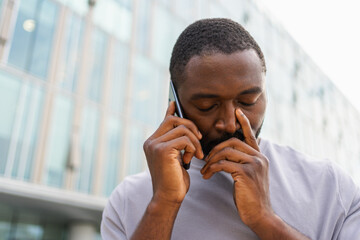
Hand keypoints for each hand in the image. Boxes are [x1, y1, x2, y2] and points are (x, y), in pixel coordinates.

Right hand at [143, 102, 203, 203]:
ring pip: (182, 128)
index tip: (175, 102)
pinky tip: (190, 159)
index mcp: (152, 142)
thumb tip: (182, 132)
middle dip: (191, 127)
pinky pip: (185, 139)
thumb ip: (177, 142)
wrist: (168, 197)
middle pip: (175, 120)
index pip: (164, 120)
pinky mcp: (163, 150)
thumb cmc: (174, 179)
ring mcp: (155, 145)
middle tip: (199, 140)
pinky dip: (193, 147)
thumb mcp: (176, 157)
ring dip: (194, 141)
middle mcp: (150, 141)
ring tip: (195, 155)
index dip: (171, 110)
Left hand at [200, 108, 271, 227]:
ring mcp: (254, 165)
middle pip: (232, 142)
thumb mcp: (249, 176)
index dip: (243, 123)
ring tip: (204, 169)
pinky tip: (207, 175)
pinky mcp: (246, 173)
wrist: (260, 215)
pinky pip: (224, 164)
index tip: (237, 111)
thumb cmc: (250, 196)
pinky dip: (212, 168)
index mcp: (259, 157)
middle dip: (215, 149)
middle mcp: (259, 158)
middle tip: (205, 159)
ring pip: (227, 152)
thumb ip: (243, 162)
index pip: (251, 135)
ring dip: (211, 160)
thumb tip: (228, 155)